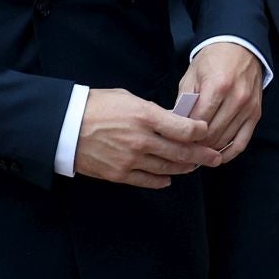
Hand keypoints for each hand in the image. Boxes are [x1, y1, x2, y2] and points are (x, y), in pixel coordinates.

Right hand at [73, 88, 221, 188]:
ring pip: (167, 168)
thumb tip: (170, 121)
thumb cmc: (95, 105)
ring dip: (184, 168)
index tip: (206, 132)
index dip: (200, 132)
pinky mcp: (119, 174)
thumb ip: (152, 111)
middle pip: (181, 152)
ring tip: (194, 167)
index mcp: (145, 116)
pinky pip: (147, 181)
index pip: (184, 129)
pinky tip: (169, 178)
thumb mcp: (128, 98)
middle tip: (215, 158)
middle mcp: (142, 140)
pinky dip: (162, 180)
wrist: (64, 125)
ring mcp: (131, 160)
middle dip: (202, 156)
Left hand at [180, 42, 265, 159]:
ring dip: (209, 149)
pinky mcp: (256, 113)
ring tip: (195, 153)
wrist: (240, 46)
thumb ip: (183, 102)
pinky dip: (229, 153)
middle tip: (182, 149)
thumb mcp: (192, 76)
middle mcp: (236, 98)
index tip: (174, 140)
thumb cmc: (212, 60)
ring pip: (225, 140)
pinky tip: (217, 156)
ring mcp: (248, 107)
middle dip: (195, 144)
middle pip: (212, 134)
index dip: (184, 134)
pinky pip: (242, 142)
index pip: (198, 121)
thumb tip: (174, 126)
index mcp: (218, 86)